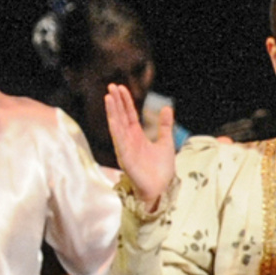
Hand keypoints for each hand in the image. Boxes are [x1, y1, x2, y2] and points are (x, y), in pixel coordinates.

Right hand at [106, 81, 178, 211]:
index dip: (125, 101)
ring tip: (108, 97)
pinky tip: (113, 118)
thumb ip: (165, 126)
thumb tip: (167, 108)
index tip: (121, 88)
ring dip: (112, 112)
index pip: (129, 115)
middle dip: (116, 102)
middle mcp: (128, 140)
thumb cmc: (161, 170)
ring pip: (116, 126)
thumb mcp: (166, 143)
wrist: (161, 189)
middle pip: (120, 117)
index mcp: (137, 136)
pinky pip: (119, 141)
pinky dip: (116, 129)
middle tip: (111, 86)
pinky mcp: (125, 158)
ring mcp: (125, 148)